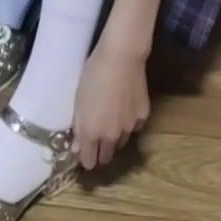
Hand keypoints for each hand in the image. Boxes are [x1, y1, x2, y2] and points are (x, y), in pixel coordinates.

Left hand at [73, 43, 150, 170]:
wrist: (121, 59)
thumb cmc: (92, 76)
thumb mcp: (78, 102)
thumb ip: (79, 128)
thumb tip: (77, 148)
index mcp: (92, 133)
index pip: (89, 161)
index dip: (86, 159)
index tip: (83, 153)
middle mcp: (112, 136)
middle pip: (106, 156)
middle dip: (100, 151)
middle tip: (97, 138)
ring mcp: (130, 127)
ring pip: (121, 142)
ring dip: (115, 137)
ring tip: (111, 119)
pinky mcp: (143, 116)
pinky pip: (134, 128)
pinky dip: (129, 123)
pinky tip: (125, 108)